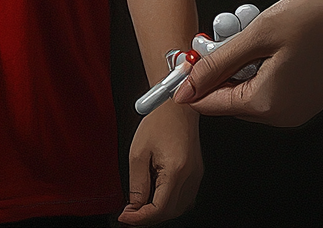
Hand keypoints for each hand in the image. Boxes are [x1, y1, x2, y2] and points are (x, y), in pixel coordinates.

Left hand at [120, 102, 200, 224]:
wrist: (176, 105)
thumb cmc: (158, 120)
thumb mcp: (138, 152)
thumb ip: (137, 183)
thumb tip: (134, 206)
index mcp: (177, 171)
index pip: (159, 209)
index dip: (140, 218)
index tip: (126, 217)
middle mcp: (191, 177)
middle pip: (170, 212)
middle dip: (148, 217)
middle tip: (130, 213)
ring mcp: (196, 176)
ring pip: (178, 208)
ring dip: (159, 211)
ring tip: (140, 205)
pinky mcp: (196, 173)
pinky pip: (184, 198)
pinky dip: (168, 202)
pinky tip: (155, 195)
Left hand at [172, 0, 322, 127]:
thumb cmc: (320, 20)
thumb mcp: (260, 35)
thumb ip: (220, 62)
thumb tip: (188, 87)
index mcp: (267, 104)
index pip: (212, 104)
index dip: (192, 82)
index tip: (180, 61)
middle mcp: (284, 114)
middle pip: (232, 98)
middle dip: (219, 69)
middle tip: (217, 35)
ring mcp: (302, 107)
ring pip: (254, 89)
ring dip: (242, 64)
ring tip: (249, 30)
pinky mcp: (315, 94)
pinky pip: (275, 85)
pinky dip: (263, 64)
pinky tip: (272, 38)